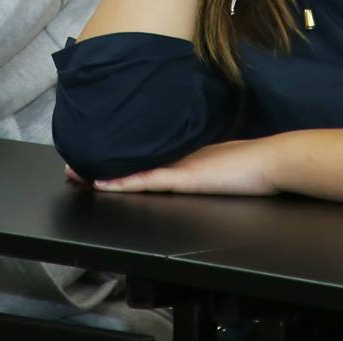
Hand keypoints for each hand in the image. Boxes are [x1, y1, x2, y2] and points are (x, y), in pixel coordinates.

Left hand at [74, 138, 280, 197]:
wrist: (273, 161)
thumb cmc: (255, 167)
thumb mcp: (223, 166)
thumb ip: (207, 166)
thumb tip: (200, 169)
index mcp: (184, 156)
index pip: (143, 158)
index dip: (117, 160)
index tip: (94, 160)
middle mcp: (176, 158)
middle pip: (131, 161)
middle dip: (99, 165)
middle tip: (69, 166)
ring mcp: (179, 167)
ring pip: (133, 170)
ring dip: (102, 174)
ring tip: (74, 174)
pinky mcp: (184, 179)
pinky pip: (146, 182)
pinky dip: (123, 183)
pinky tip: (103, 185)